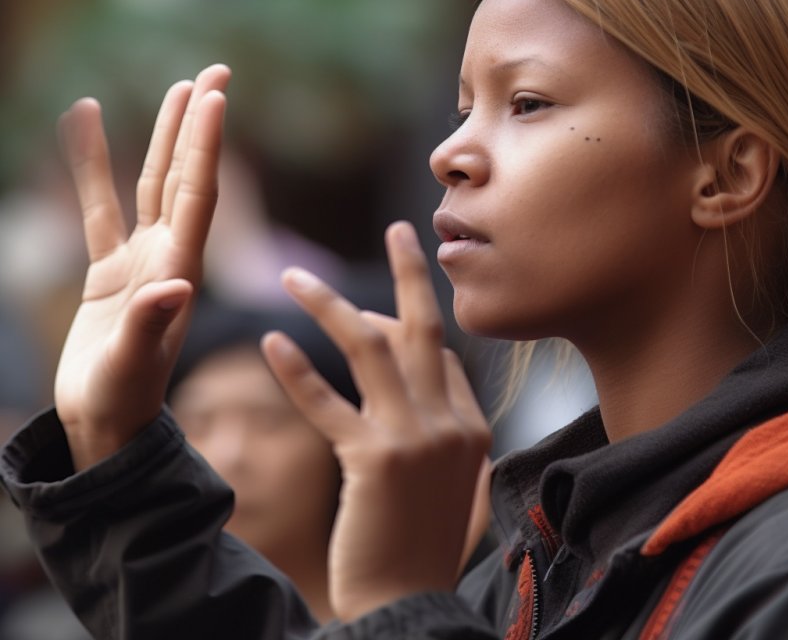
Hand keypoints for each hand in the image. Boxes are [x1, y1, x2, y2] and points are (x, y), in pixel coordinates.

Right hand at [55, 64, 229, 470]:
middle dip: (200, 126)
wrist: (107, 424)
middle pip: (186, 175)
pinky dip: (94, 166)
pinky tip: (86, 124)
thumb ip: (148, 325)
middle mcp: (169, 255)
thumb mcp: (132, 366)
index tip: (216, 96)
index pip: (197, 194)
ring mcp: (141, 259)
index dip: (206, 145)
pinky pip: (101, 207)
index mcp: (181, 269)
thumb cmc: (122, 401)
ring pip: (152, 183)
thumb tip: (174, 286)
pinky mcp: (112, 270)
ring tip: (177, 88)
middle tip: (216, 73)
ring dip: (164, 136)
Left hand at [261, 221, 491, 620]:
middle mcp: (451, 423)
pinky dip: (298, 371)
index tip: (375, 308)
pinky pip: (328, 404)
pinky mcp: (374, 463)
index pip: (440, 352)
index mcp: (473, 426)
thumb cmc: (419, 544)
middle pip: (424, 329)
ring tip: (292, 277)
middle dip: (411, 272)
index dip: (407, 321)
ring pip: (371, 349)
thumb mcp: (449, 477)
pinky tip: (271, 344)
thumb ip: (442, 419)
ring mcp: (416, 440)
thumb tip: (415, 365)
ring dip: (329, 307)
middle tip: (400, 228)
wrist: (409, 609)